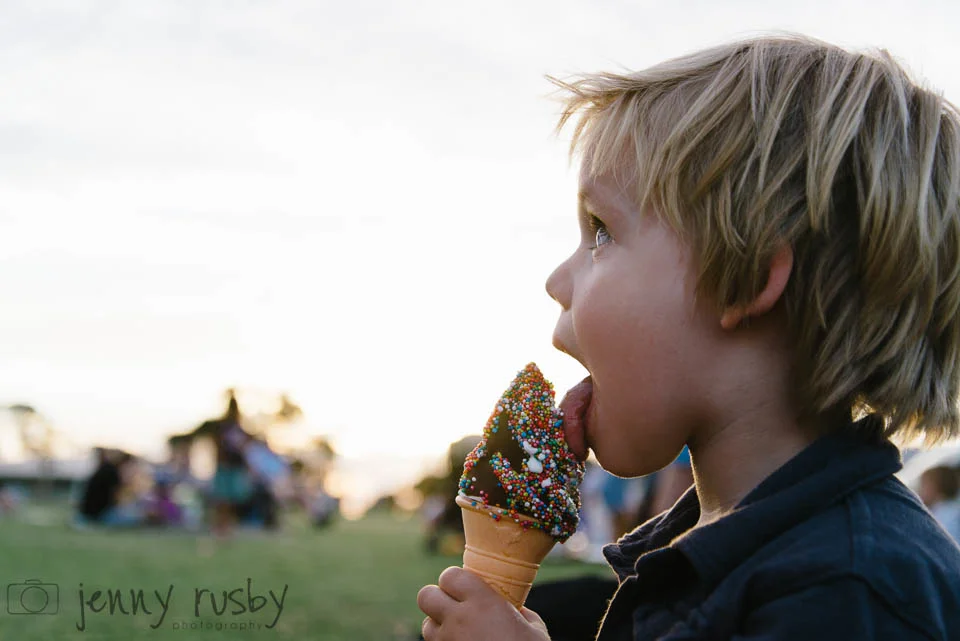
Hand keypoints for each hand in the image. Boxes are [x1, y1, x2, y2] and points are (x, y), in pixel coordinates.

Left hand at [417, 567, 549, 640]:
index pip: (450, 575)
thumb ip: (521, 613)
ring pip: (426, 626)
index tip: (465, 587)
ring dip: (438, 625)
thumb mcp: (535, 630)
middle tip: (454, 605)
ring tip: (458, 632)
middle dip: (437, 598)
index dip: (454, 580)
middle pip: (426, 596)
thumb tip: (516, 609)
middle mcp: (459, 620)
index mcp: (483, 602)